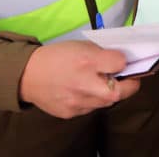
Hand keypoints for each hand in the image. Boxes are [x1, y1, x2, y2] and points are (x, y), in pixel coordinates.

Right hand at [18, 41, 140, 118]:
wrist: (28, 75)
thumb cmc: (58, 56)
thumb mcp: (82, 46)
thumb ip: (102, 54)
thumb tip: (121, 61)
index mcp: (87, 61)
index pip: (120, 63)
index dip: (125, 62)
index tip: (123, 62)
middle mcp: (83, 83)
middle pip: (119, 92)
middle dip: (129, 86)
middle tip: (129, 80)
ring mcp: (77, 102)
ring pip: (106, 102)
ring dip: (110, 93)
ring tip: (103, 84)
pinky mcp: (71, 113)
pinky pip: (90, 108)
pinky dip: (93, 100)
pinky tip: (85, 92)